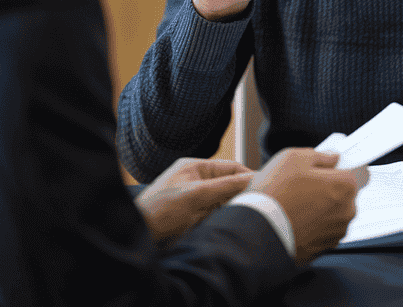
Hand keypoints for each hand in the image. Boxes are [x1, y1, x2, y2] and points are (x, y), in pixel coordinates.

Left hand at [135, 157, 252, 244]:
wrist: (138, 235)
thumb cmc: (159, 210)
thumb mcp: (195, 195)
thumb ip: (224, 186)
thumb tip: (250, 179)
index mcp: (195, 167)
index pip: (229, 167)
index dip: (247, 175)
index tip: (264, 184)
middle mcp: (196, 181)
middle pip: (228, 184)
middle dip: (240, 194)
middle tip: (258, 202)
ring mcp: (194, 200)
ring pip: (223, 201)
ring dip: (231, 208)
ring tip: (245, 213)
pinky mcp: (192, 218)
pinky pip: (214, 216)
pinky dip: (222, 219)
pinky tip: (229, 223)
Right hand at [248, 149, 368, 264]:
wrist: (258, 232)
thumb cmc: (276, 194)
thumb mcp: (294, 158)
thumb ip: (320, 156)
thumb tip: (331, 158)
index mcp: (344, 186)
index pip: (349, 172)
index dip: (333, 170)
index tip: (322, 171)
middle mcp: (346, 212)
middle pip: (341, 194)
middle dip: (326, 189)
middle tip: (302, 186)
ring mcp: (335, 233)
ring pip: (331, 213)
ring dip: (319, 208)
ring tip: (294, 203)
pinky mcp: (322, 248)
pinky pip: (321, 230)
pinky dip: (312, 225)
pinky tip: (294, 218)